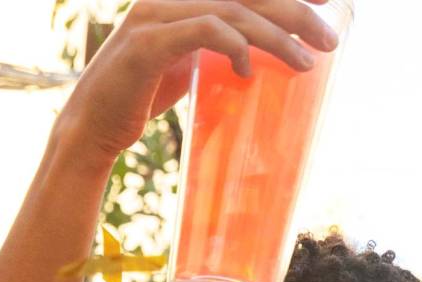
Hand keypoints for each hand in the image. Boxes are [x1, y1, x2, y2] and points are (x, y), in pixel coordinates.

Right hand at [54, 0, 338, 161]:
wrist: (91, 129)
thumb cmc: (139, 97)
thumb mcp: (185, 64)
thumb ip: (217, 47)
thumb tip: (259, 53)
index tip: (328, 4)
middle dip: (295, 12)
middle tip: (330, 39)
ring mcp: (155, 16)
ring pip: (232, 10)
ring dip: (275, 35)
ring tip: (306, 62)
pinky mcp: (147, 44)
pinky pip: (203, 31)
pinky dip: (233, 46)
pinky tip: (247, 69)